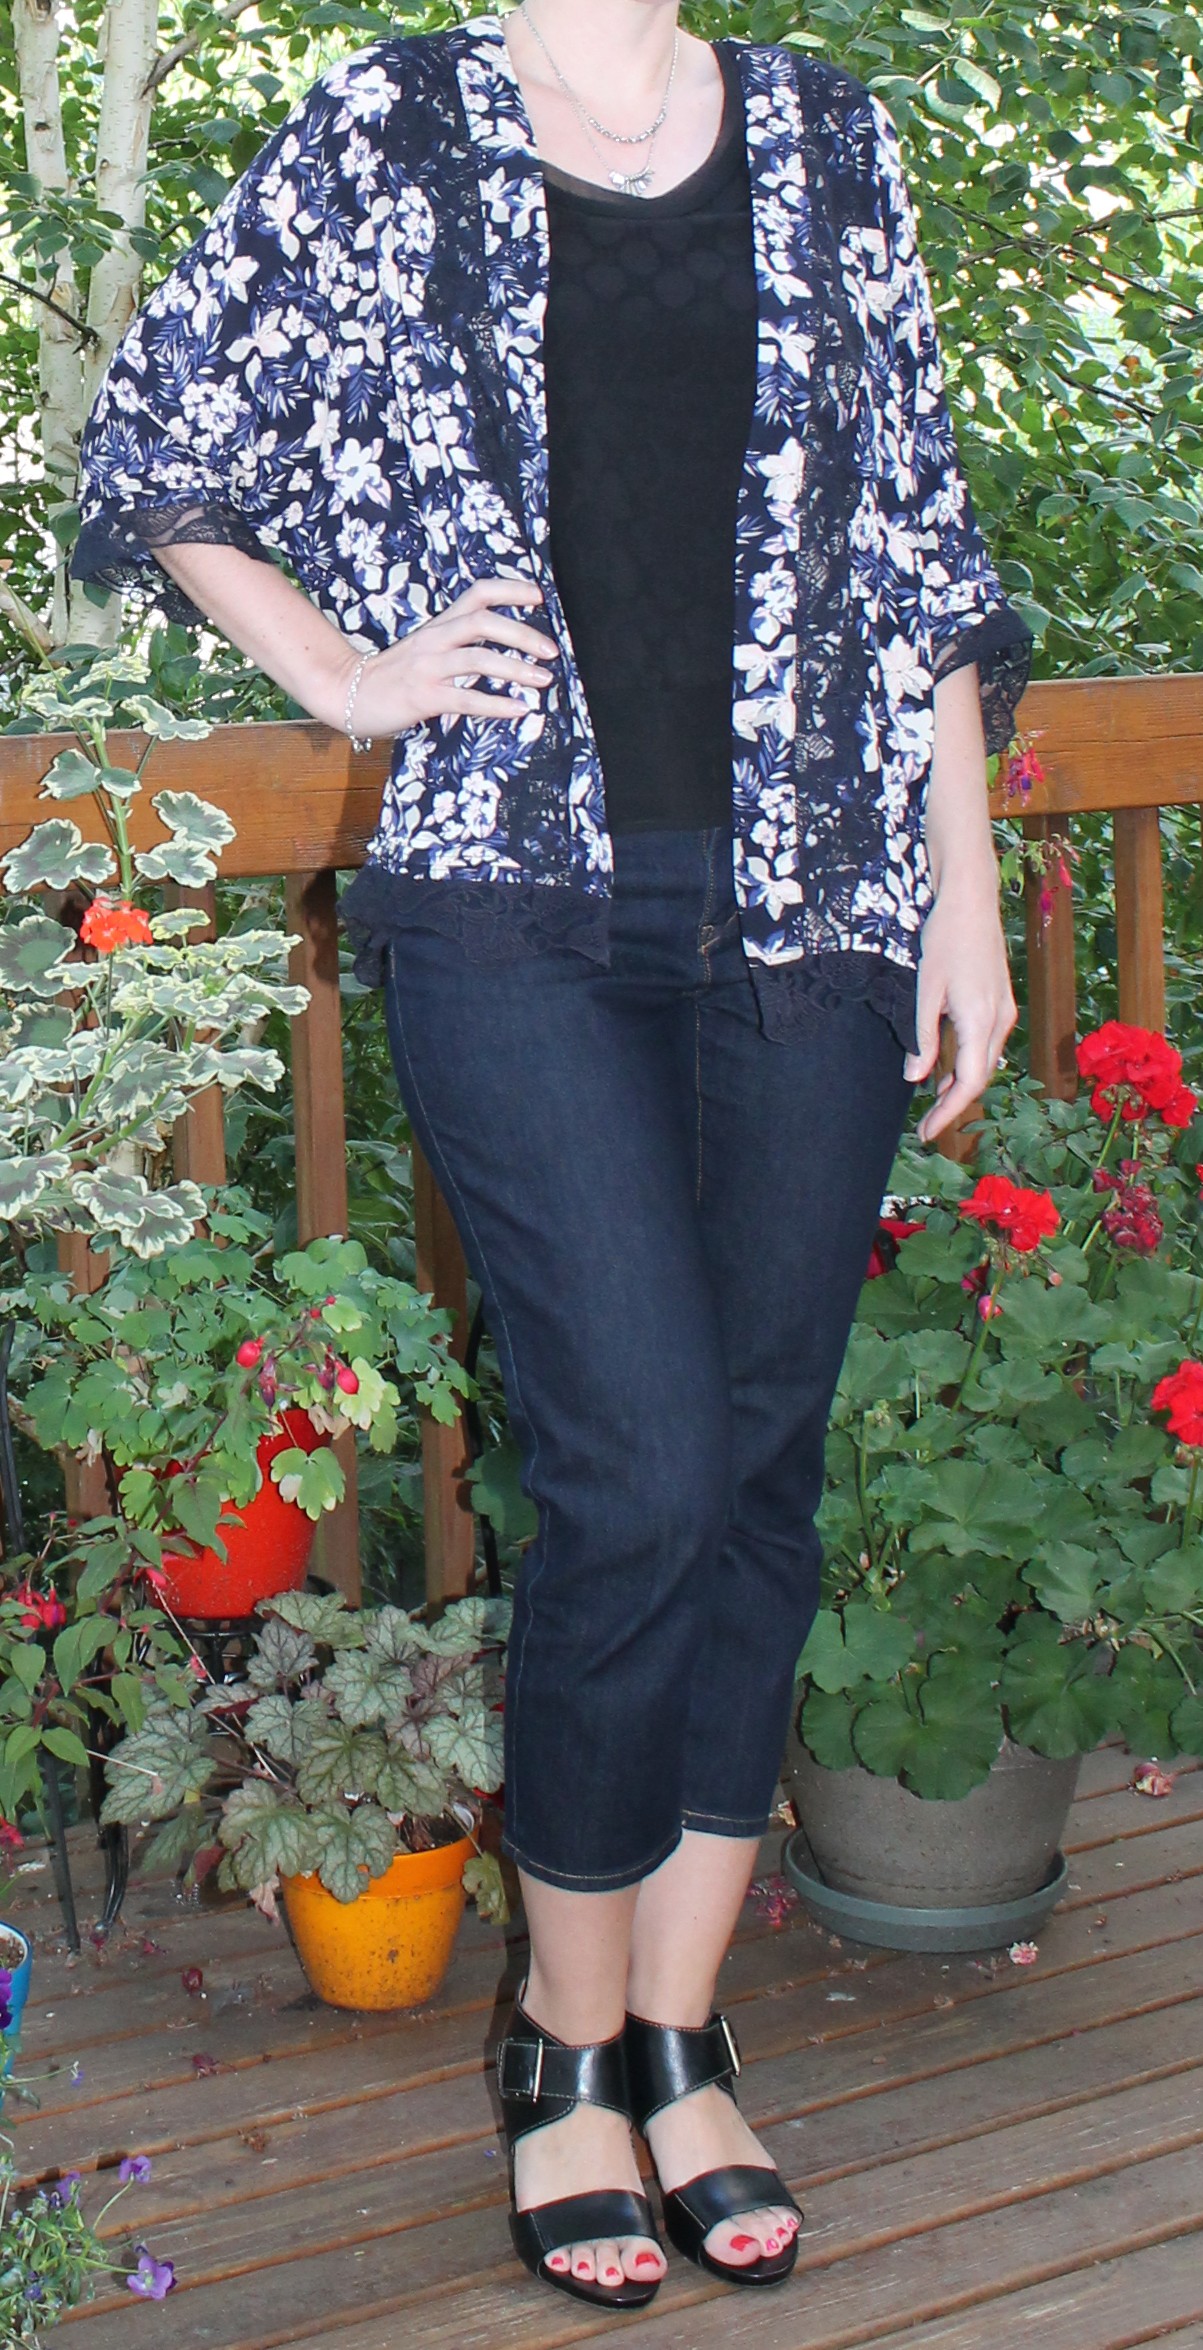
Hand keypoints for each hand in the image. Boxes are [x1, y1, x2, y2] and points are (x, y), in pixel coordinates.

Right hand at [334, 576, 557, 736]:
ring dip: (516, 669)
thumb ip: (460, 647)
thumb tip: (502, 653)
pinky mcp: (424, 697)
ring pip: (478, 659)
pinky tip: (519, 709)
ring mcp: (428, 667)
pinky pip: (466, 698)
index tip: (539, 597)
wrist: (348, 691)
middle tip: (552, 650)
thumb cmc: (394, 675)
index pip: (478, 594)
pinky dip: (497, 703)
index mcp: (439, 625)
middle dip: (522, 634)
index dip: (510, 590)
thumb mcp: (428, 650)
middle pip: (484, 622)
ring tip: (543, 680)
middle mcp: (435, 639)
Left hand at [904, 881, 1016, 1143]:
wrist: (971, 899)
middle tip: (925, 1125)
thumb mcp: (925, 989)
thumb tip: (915, 1077)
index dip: (948, 1113)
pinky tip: (949, 1068)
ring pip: (985, 1062)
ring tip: (933, 1103)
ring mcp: (1004, 1010)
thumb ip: (922, 1037)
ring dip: (961, 1085)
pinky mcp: (1002, 1001)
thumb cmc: (944, 938)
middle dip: (954, 1105)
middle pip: (980, 1077)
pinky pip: (988, 1044)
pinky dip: (969, 1063)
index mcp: (980, 1020)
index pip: (968, 1083)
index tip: (926, 1133)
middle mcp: (999, 1020)